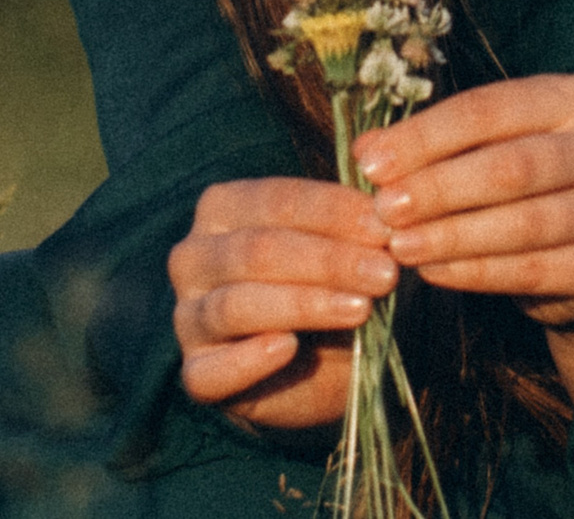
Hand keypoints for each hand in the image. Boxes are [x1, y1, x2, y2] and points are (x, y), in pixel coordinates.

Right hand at [167, 176, 397, 429]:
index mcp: (225, 208)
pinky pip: (213, 370)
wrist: (326, 364)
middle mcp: (194, 257)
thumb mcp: (350, 248)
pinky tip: (287, 348)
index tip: (384, 228)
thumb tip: (386, 214)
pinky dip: (250, 359)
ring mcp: (188, 317)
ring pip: (236, 305)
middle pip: (257, 250)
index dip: (333, 212)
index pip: (277, 200)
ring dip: (304, 305)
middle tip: (385, 274)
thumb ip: (358, 229)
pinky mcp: (197, 373)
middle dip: (328, 260)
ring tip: (360, 309)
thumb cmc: (335, 285)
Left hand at [353, 73, 573, 326]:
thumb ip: (432, 147)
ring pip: (526, 222)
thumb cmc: (517, 188)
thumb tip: (368, 151)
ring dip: (454, 235)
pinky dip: (477, 273)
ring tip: (400, 247)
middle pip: (513, 165)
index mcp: (573, 98)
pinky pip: (535, 270)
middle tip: (384, 210)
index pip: (491, 109)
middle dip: (439, 188)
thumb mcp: (481, 152)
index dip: (426, 136)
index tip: (371, 164)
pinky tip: (434, 273)